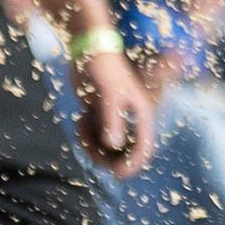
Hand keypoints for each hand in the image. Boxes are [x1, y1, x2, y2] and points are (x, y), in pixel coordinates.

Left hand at [75, 46, 153, 175]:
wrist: (88, 49)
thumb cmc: (103, 67)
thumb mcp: (107, 94)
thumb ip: (111, 120)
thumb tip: (114, 146)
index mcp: (141, 113)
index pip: (144, 147)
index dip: (134, 164)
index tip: (118, 175)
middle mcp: (131, 118)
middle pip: (124, 152)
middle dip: (105, 155)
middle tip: (88, 146)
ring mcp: (115, 118)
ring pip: (106, 146)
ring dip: (91, 143)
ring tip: (81, 124)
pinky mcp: (100, 115)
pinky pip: (94, 135)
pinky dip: (85, 133)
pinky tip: (80, 118)